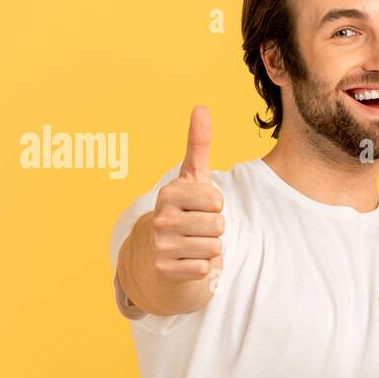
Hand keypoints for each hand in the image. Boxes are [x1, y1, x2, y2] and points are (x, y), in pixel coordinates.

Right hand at [150, 105, 224, 282]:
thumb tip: (201, 107)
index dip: (216, 206)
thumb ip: (199, 144)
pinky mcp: (164, 270)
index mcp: (169, 193)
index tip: (200, 206)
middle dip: (215, 228)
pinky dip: (201, 267)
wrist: (163, 250)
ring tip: (193, 243)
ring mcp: (160, 245)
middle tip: (197, 228)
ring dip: (209, 248)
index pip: (217, 200)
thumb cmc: (186, 209)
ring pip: (213, 247)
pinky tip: (187, 260)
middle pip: (218, 225)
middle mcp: (160, 218)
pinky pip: (204, 268)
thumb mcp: (194, 177)